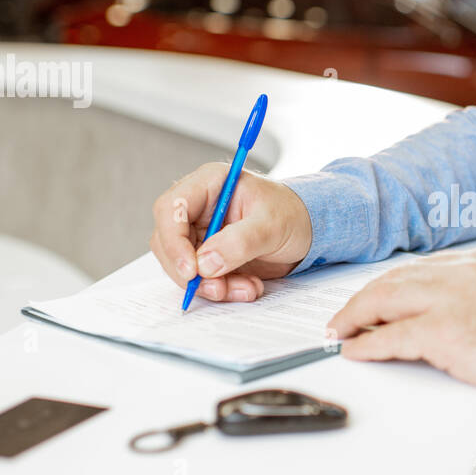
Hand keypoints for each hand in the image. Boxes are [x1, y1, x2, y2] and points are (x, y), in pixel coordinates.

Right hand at [150, 164, 312, 301]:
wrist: (307, 230)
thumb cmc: (291, 213)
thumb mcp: (271, 224)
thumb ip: (239, 242)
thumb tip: (205, 264)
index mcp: (209, 184)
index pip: (171, 209)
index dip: (173, 241)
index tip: (191, 270)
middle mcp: (198, 208)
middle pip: (168, 243)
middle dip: (192, 272)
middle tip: (219, 289)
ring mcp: (201, 234)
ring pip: (183, 266)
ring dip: (211, 285)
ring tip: (246, 289)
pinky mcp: (209, 256)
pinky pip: (202, 279)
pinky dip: (222, 290)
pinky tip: (248, 287)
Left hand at [327, 249, 475, 414]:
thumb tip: (460, 321)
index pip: (423, 269)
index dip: (394, 286)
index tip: (378, 299)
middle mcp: (465, 272)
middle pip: (397, 280)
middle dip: (366, 299)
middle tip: (346, 316)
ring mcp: (452, 299)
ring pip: (386, 300)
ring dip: (356, 317)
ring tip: (341, 332)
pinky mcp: (444, 331)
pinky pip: (391, 336)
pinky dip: (366, 344)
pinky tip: (354, 351)